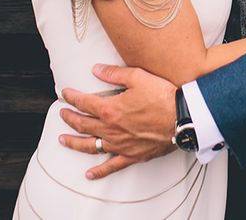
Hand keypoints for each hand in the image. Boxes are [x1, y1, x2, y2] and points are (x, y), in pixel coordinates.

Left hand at [58, 64, 176, 179]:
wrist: (183, 118)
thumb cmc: (163, 97)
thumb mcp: (138, 77)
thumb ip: (114, 74)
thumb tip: (96, 70)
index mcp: (111, 109)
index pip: (84, 103)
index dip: (72, 97)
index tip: (65, 94)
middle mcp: (111, 129)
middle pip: (83, 124)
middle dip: (69, 118)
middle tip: (62, 113)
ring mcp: (120, 144)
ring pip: (90, 146)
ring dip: (74, 142)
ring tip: (63, 140)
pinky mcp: (131, 155)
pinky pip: (111, 166)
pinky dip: (99, 171)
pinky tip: (89, 174)